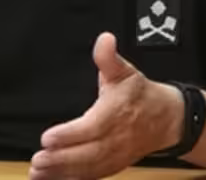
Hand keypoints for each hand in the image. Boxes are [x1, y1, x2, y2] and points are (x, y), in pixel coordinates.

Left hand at [28, 33, 183, 179]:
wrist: (168, 120)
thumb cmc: (141, 95)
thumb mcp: (125, 71)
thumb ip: (109, 58)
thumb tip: (104, 40)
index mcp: (116, 113)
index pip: (91, 127)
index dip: (69, 135)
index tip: (47, 137)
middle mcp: (116, 138)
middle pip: (87, 154)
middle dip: (61, 159)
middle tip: (38, 160)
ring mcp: (116, 155)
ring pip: (88, 168)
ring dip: (62, 173)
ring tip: (38, 173)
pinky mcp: (114, 165)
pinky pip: (93, 176)